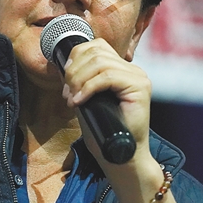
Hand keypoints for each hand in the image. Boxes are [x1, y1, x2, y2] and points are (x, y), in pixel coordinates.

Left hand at [61, 38, 152, 166]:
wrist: (120, 155)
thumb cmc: (102, 131)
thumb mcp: (86, 99)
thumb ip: (79, 81)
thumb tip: (62, 65)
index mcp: (122, 68)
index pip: (96, 46)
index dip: (76, 57)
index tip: (65, 80)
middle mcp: (133, 70)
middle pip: (96, 52)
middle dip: (75, 72)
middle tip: (67, 94)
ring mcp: (138, 77)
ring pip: (100, 63)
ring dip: (79, 80)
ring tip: (72, 99)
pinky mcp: (140, 87)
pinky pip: (107, 77)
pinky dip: (88, 88)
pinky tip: (79, 102)